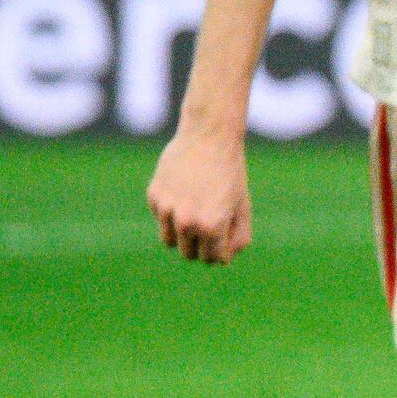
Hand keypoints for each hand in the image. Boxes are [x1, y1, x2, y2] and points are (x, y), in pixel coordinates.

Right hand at [150, 124, 251, 263]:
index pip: (212, 259)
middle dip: (201, 248)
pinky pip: (162, 218)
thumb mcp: (242, 207)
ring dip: (183, 235)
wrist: (208, 137)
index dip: (220, 253)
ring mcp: (166, 210)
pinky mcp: (154, 197)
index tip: (224, 240)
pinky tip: (185, 192)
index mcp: (211, 226)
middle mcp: (186, 222)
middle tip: (211, 229)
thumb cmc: (231, 173)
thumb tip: (223, 260)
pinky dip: (172, 213)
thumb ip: (238, 237)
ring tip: (197, 215)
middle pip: (189, 254)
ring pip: (170, 241)